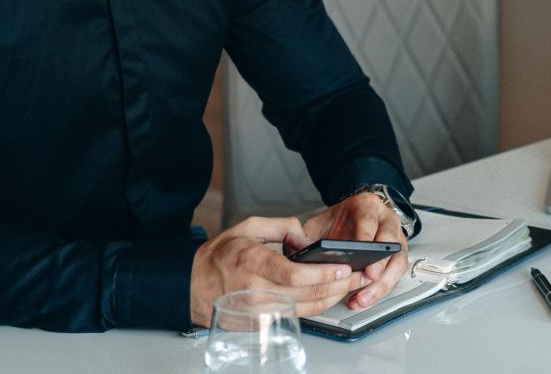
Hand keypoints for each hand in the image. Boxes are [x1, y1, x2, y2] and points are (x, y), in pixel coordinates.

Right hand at [188, 215, 365, 325]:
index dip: (324, 273)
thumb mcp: (247, 227)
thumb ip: (281, 227)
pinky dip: (315, 307)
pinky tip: (327, 296)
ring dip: (332, 298)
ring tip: (349, 285)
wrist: (192, 285)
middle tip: (357, 275)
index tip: (344, 267)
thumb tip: (308, 239)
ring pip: (306, 309)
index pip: (295, 274)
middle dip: (338, 285)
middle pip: (307, 294)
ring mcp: (258, 311)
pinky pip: (295, 317)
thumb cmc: (220, 256)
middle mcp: (255, 290)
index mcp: (252, 262)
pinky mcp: (260, 324)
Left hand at [300, 192, 409, 310]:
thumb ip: (308, 236)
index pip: (370, 220)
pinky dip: (379, 291)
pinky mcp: (394, 259)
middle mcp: (386, 222)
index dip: (366, 236)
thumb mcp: (319, 223)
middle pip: (391, 243)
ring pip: (397, 263)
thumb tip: (297, 255)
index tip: (361, 250)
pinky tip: (362, 300)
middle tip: (369, 277)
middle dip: (381, 263)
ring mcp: (394, 240)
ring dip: (382, 283)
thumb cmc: (336, 223)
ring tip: (363, 298)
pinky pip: (393, 277)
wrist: (347, 221)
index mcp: (368, 207)